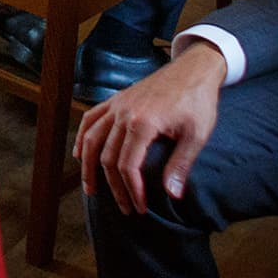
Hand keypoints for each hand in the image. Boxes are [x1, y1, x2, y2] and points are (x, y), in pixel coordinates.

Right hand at [75, 41, 227, 214]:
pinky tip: (81, 154)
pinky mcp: (116, 99)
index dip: (132, 190)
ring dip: (88, 166)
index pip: (127, 165)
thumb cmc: (197, 101)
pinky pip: (91, 118)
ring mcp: (117, 104)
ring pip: (92, 138)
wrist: (193, 70)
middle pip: (107, 156)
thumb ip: (181, 165)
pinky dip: (82, 137)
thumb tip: (172, 195)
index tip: (140, 207)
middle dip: (114, 186)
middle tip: (125, 207)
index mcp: (143, 122)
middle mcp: (124, 113)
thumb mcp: (196, 135)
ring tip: (91, 189)